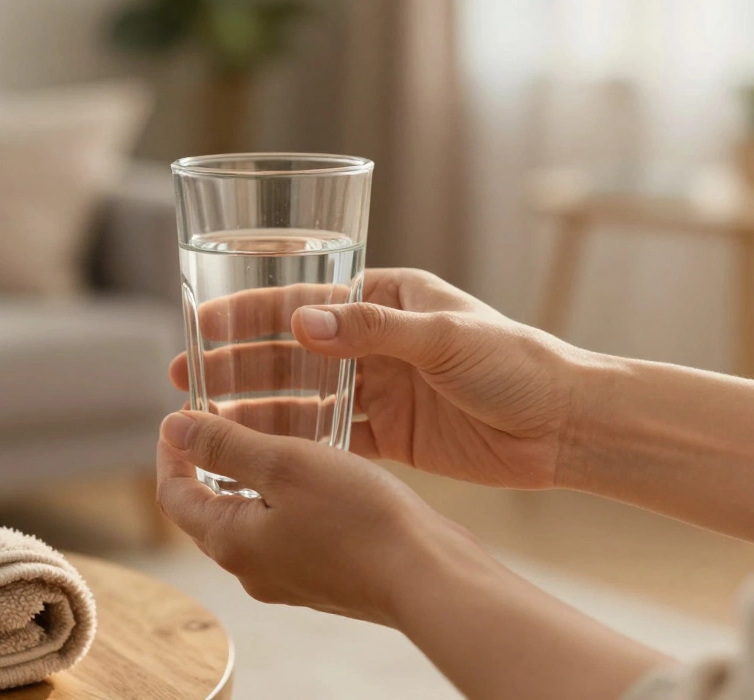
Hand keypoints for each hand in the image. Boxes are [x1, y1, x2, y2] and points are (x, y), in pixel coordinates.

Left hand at [155, 410, 486, 626]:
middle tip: (219, 419)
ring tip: (268, 436)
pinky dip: (284, 498)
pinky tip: (313, 471)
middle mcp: (252, 569)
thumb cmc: (360, 518)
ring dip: (248, 478)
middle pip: (208, 510)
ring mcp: (288, 577)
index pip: (174, 494)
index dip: (171, 451)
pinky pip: (286, 531)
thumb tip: (173, 428)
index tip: (180, 415)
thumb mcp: (284, 463)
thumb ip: (225, 445)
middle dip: (206, 464)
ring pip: (250, 519)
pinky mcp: (321, 576)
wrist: (428, 575)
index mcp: (230, 542)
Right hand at [169, 268, 584, 488]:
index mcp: (388, 300)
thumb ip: (373, 330)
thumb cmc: (516, 363)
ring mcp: (380, 390)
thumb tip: (303, 320)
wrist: (566, 425)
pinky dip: (297, 444)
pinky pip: (332, 438)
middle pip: (293, 351)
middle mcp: (376, 342)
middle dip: (239, 363)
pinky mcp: (390, 436)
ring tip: (210, 421)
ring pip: (305, 397)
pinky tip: (259, 453)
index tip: (202, 327)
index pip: (305, 302)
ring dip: (259, 406)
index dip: (249, 314)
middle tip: (187, 379)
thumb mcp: (445, 337)